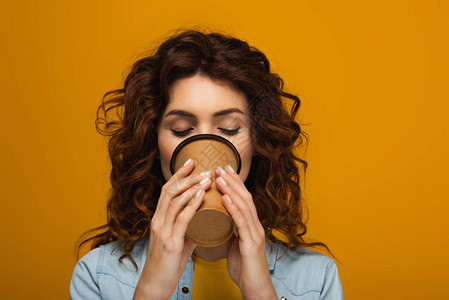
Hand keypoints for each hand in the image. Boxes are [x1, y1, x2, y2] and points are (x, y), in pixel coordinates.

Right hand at [133, 159, 211, 299]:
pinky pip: (182, 219)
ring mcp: (163, 231)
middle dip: (186, 177)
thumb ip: (188, 227)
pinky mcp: (170, 242)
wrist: (156, 283)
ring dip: (192, 187)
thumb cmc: (169, 262)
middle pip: (170, 191)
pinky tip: (202, 196)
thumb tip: (203, 217)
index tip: (191, 162)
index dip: (178, 174)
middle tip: (203, 168)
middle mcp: (158, 221)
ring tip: (207, 178)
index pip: (167, 190)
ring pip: (175, 201)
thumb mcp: (178, 240)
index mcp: (159, 219)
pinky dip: (192, 205)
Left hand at [214, 165, 276, 299]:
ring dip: (231, 189)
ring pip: (244, 206)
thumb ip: (228, 232)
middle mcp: (255, 226)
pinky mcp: (251, 244)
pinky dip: (234, 208)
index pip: (243, 199)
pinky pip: (242, 223)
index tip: (222, 170)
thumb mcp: (234, 246)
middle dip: (232, 180)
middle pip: (245, 197)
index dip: (234, 183)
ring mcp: (255, 234)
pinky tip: (226, 198)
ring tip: (219, 177)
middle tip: (220, 166)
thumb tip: (214, 223)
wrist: (254, 289)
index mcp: (251, 226)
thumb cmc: (243, 269)